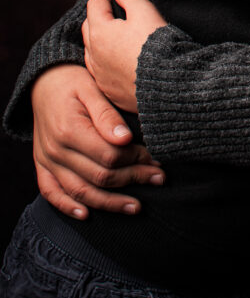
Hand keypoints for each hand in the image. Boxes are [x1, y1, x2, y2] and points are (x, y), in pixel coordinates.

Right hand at [32, 63, 164, 218]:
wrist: (44, 82)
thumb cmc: (74, 82)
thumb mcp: (92, 89)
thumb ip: (108, 115)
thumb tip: (126, 139)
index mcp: (70, 130)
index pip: (109, 156)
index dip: (136, 160)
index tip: (157, 158)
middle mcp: (56, 150)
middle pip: (99, 176)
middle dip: (133, 180)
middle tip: (159, 179)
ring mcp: (47, 161)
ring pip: (80, 191)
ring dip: (110, 203)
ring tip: (136, 207)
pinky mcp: (42, 166)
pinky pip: (51, 193)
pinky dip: (68, 207)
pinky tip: (87, 215)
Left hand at [82, 0, 166, 111]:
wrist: (171, 85)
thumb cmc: (158, 45)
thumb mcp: (145, 11)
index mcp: (100, 33)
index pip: (95, 4)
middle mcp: (95, 56)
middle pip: (90, 27)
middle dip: (100, 13)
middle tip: (116, 5)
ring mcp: (101, 76)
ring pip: (93, 51)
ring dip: (101, 39)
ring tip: (118, 32)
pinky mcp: (111, 92)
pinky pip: (102, 72)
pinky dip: (107, 60)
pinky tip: (121, 58)